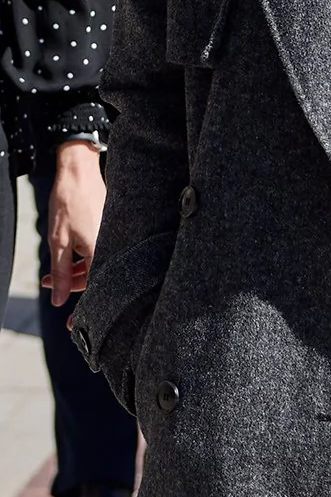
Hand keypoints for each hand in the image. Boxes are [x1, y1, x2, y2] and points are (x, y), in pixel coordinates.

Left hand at [43, 141, 105, 308]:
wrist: (79, 172)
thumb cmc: (69, 203)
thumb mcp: (58, 242)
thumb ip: (60, 273)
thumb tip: (58, 299)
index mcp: (101, 251)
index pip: (95, 289)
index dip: (84, 308)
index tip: (75, 325)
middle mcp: (113, 245)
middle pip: (95, 278)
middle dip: (71, 286)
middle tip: (50, 286)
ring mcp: (113, 236)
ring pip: (95, 265)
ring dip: (74, 272)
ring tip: (51, 272)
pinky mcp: (111, 229)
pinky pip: (99, 252)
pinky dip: (82, 259)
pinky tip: (67, 257)